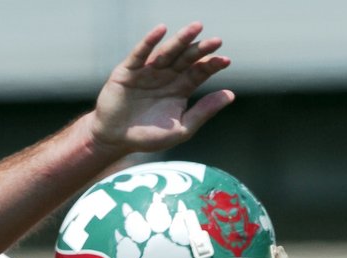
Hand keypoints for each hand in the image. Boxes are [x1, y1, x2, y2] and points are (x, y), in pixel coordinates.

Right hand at [92, 22, 233, 154]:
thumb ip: (203, 112)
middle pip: (186, 58)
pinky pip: (140, 53)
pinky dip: (149, 41)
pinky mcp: (129, 70)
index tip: (225, 61)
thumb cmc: (148, 136)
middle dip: (200, 49)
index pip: (199, 72)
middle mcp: (166, 76)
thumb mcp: (181, 129)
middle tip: (216, 41)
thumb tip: (231, 95)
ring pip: (167, 52)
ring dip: (181, 40)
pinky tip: (161, 30)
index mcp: (180, 88)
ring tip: (195, 29)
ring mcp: (148, 71)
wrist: (115, 140)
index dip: (212, 65)